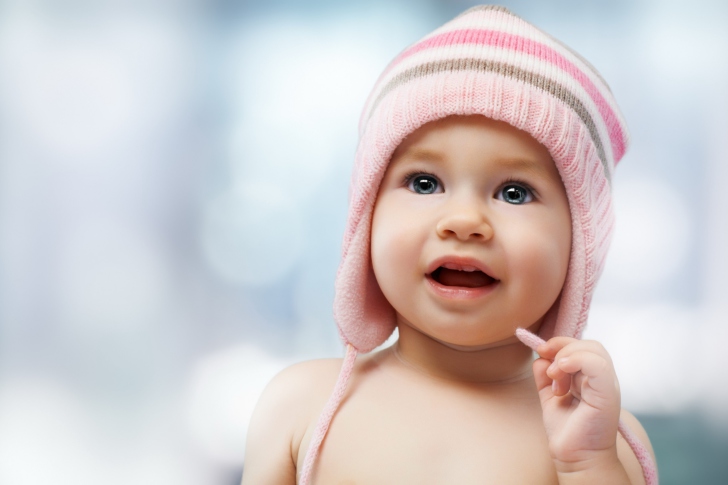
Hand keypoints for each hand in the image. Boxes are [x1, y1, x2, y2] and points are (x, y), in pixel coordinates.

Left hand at [533, 337, 621, 468]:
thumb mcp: (551, 396)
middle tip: (548, 365)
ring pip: (594, 350)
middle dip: (562, 347)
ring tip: (555, 378)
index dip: (560, 343)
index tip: (541, 350)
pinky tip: (562, 369)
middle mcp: (602, 379)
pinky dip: (578, 359)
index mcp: (592, 377)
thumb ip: (546, 377)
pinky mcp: (607, 395)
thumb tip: (540, 358)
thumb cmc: (566, 430)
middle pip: (589, 344)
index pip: (582, 346)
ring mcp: (607, 386)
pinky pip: (598, 365)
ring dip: (566, 356)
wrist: (575, 457)